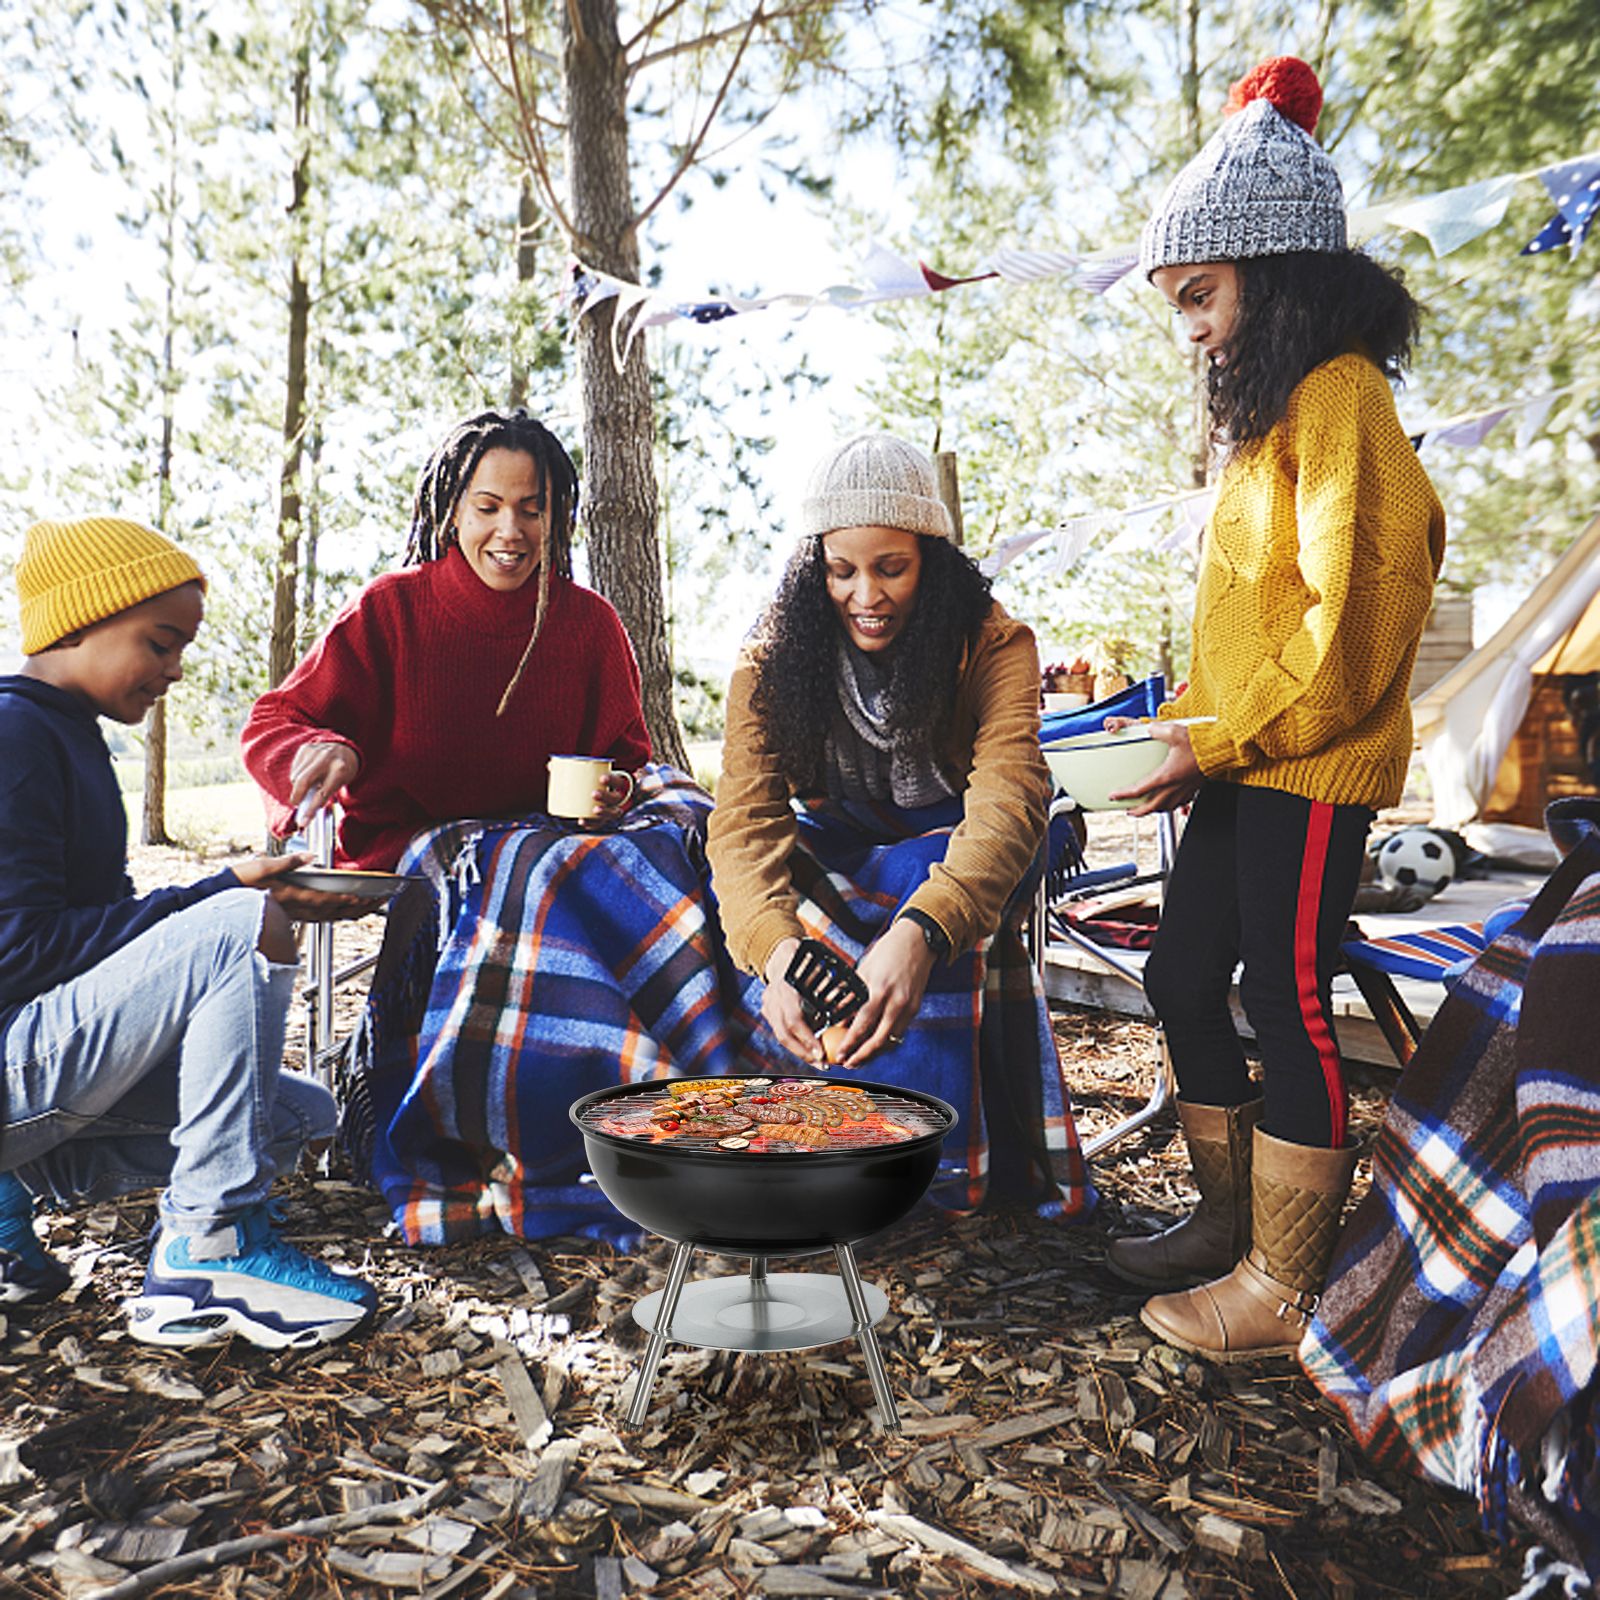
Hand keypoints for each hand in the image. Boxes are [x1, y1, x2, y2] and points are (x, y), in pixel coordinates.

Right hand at [232, 852, 372, 921]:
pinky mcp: (292, 915)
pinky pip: (321, 917)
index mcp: (291, 896)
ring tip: (371, 906)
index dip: (346, 900)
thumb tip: (310, 856)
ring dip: (351, 912)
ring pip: (329, 916)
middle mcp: (296, 909)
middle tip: (380, 901)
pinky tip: (345, 910)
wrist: (221, 898)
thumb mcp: (264, 866)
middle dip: (358, 907)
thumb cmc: (240, 882)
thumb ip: (289, 862)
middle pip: (334, 911)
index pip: (325, 900)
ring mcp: (295, 914)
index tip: (364, 898)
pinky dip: (337, 914)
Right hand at [289, 741, 359, 824]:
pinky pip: (294, 769)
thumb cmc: (342, 771)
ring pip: (296, 776)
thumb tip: (307, 812)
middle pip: (303, 781)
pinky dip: (297, 776)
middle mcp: (326, 758)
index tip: (302, 822)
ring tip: (309, 785)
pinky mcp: (305, 748)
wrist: (344, 749)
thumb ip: (325, 795)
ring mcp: (314, 751)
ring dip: (298, 786)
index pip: (322, 794)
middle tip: (297, 804)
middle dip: (297, 796)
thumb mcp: (340, 783)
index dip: (311, 809)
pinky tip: (308, 774)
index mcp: (340, 770)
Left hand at [581, 769, 636, 827]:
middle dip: (606, 797)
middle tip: (593, 794)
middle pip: (616, 798)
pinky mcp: (607, 817)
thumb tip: (552, 764)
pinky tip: (582, 822)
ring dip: (603, 813)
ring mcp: (616, 808)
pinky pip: (602, 822)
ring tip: (593, 811)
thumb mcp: (597, 768)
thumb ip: (579, 764)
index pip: (619, 780)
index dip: (612, 780)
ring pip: (613, 813)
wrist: (612, 787)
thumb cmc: (599, 776)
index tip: (601, 778)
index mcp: (621, 782)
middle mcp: (621, 796)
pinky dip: (592, 824)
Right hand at [761, 936, 823, 1063]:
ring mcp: (767, 1005)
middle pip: (784, 1034)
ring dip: (799, 1051)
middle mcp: (773, 998)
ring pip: (780, 1035)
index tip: (821, 1053)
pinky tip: (808, 1051)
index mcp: (787, 987)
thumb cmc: (805, 960)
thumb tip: (846, 1008)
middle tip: (822, 1063)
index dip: (807, 1039)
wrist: (781, 954)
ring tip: (817, 1061)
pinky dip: (794, 1042)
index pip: (795, 1020)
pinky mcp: (766, 1011)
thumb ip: (829, 989)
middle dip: (803, 1052)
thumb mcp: (818, 969)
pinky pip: (780, 1031)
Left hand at [826, 919, 933, 1068]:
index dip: (850, 1043)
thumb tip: (838, 1017)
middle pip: (879, 1040)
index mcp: (879, 991)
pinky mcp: (916, 1008)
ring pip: (891, 1040)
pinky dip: (888, 1041)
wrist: (917, 941)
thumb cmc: (887, 951)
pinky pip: (900, 1031)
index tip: (839, 1054)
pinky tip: (876, 1044)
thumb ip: (852, 996)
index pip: (862, 1025)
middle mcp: (896, 1002)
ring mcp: (908, 1006)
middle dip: (862, 1056)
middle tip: (849, 1063)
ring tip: (861, 1059)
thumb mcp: (863, 970)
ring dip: (875, 1053)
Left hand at [1105, 718, 1203, 815]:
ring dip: (1153, 810)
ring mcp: (1185, 790)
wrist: (1223, 749)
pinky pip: (1180, 804)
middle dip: (1137, 811)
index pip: (1139, 789)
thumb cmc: (1202, 743)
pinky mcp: (1195, 789)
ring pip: (1166, 807)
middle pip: (1151, 806)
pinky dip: (1171, 806)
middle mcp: (1174, 787)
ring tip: (1147, 810)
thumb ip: (1157, 730)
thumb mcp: (1175, 732)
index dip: (1124, 794)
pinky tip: (1169, 803)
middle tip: (1128, 811)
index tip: (1114, 796)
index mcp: (1166, 775)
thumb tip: (1150, 729)